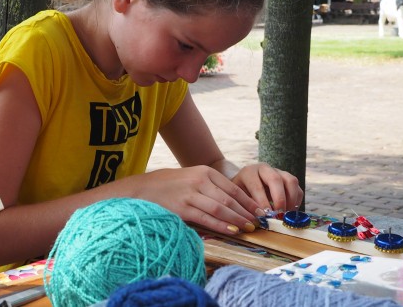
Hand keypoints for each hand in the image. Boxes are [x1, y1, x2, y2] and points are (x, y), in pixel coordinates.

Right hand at [125, 166, 259, 234]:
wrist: (143, 188)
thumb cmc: (170, 185)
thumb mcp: (192, 177)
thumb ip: (211, 186)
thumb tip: (234, 203)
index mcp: (205, 172)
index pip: (233, 188)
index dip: (248, 201)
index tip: (259, 211)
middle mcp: (200, 181)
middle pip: (230, 199)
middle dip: (246, 212)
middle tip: (258, 222)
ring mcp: (191, 194)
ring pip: (220, 208)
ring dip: (237, 220)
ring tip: (249, 228)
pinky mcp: (182, 208)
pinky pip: (206, 218)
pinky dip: (221, 225)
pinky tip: (232, 230)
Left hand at [231, 163, 302, 213]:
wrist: (245, 186)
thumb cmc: (240, 194)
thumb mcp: (238, 198)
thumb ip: (247, 206)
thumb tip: (259, 219)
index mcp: (249, 173)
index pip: (257, 185)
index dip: (262, 201)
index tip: (265, 215)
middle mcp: (265, 169)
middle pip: (276, 179)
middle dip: (279, 199)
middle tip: (278, 214)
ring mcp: (279, 172)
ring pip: (291, 181)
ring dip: (291, 200)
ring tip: (285, 214)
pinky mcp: (289, 180)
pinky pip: (298, 189)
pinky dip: (296, 201)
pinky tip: (289, 212)